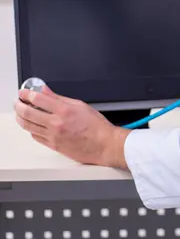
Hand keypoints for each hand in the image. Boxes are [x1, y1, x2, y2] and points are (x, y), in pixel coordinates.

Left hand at [14, 85, 129, 168]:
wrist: (103, 145)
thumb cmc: (96, 126)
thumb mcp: (80, 105)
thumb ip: (60, 98)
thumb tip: (47, 91)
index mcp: (64, 110)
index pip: (39, 99)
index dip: (27, 94)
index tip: (24, 92)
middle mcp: (56, 123)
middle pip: (29, 113)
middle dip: (19, 105)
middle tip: (18, 102)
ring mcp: (53, 136)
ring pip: (29, 126)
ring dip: (21, 118)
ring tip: (20, 113)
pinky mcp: (53, 146)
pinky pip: (36, 137)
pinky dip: (31, 129)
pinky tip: (31, 125)